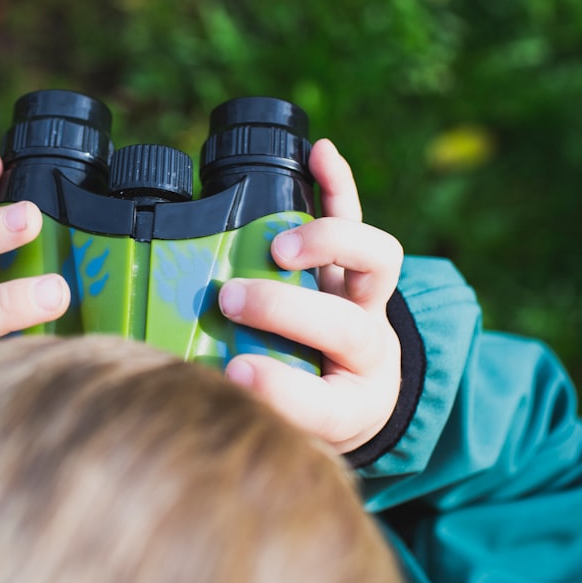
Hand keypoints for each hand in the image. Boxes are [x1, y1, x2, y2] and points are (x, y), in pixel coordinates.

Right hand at [218, 139, 402, 453]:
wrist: (362, 393)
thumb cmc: (317, 409)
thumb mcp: (290, 430)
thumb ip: (256, 409)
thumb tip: (209, 381)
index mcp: (350, 400)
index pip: (323, 403)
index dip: (278, 387)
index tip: (234, 372)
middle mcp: (365, 345)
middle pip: (343, 324)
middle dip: (286, 309)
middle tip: (231, 300)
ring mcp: (363, 299)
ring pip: (373, 259)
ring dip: (328, 243)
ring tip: (280, 245)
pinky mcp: (354, 264)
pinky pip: (354, 217)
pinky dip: (339, 184)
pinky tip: (320, 152)